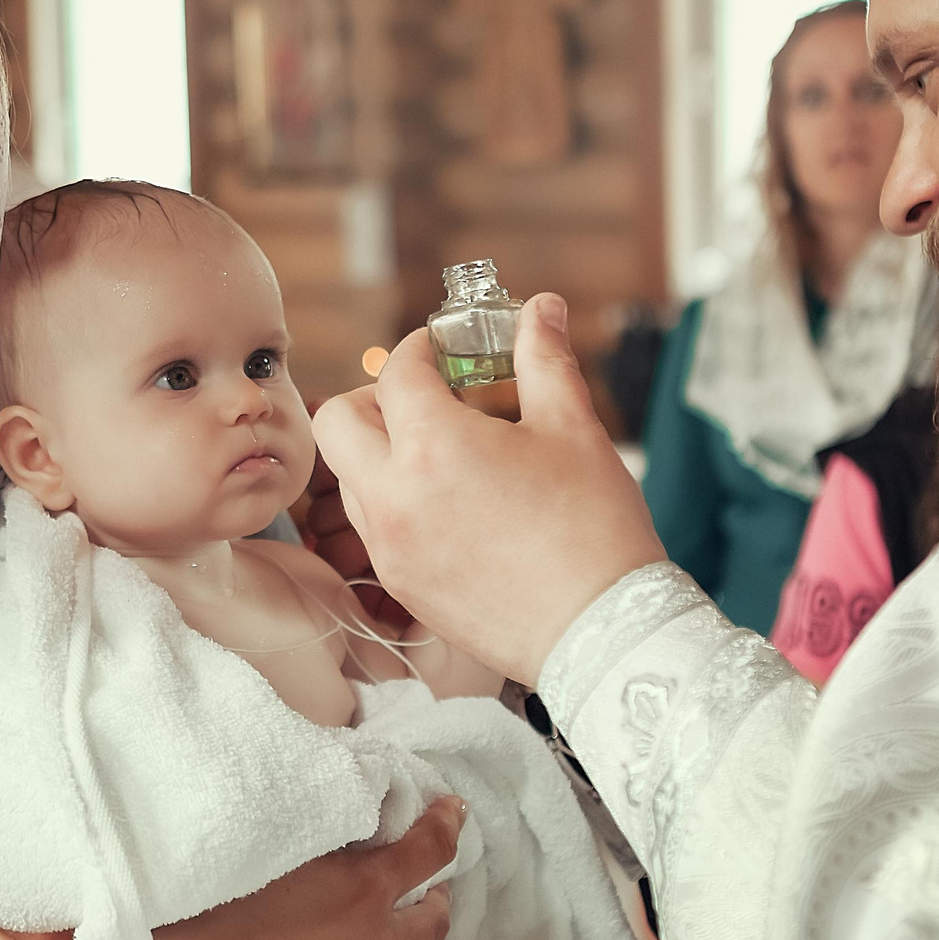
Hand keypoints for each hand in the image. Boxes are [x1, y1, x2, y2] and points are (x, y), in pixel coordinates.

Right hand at [117, 797, 465, 939]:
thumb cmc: (212, 920)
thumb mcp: (277, 861)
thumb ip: (327, 853)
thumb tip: (353, 842)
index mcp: (364, 888)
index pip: (431, 849)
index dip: (446, 825)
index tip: (452, 814)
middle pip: (435, 920)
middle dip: (434, 901)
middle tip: (424, 893)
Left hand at [312, 294, 664, 686]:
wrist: (600, 631)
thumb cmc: (594, 528)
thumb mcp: (573, 428)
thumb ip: (545, 360)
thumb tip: (540, 308)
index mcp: (433, 446)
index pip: (398, 373)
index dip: (422, 348)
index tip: (447, 349)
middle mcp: (394, 496)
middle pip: (338, 422)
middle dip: (374, 398)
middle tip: (427, 400)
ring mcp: (390, 546)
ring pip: (349, 478)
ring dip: (380, 453)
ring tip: (442, 454)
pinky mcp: (400, 584)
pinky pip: (372, 527)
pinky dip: (392, 501)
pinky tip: (447, 504)